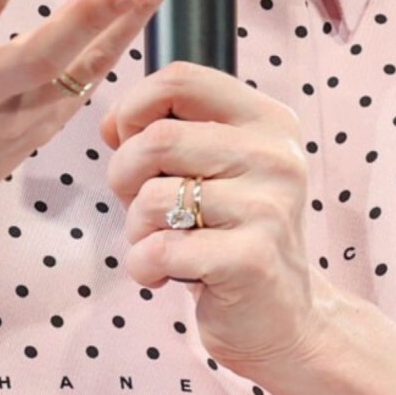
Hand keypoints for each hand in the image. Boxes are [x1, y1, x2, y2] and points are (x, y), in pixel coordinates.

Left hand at [103, 63, 333, 378]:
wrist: (282, 316)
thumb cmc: (232, 236)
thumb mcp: (213, 170)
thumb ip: (169, 133)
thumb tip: (113, 122)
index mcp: (267, 121)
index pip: (181, 78)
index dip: (134, 107)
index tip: (128, 142)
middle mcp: (276, 156)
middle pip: (158, 138)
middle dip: (125, 176)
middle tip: (140, 206)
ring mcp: (268, 208)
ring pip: (152, 197)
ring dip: (136, 228)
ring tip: (164, 243)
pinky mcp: (251, 259)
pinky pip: (159, 248)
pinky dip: (143, 266)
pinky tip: (164, 275)